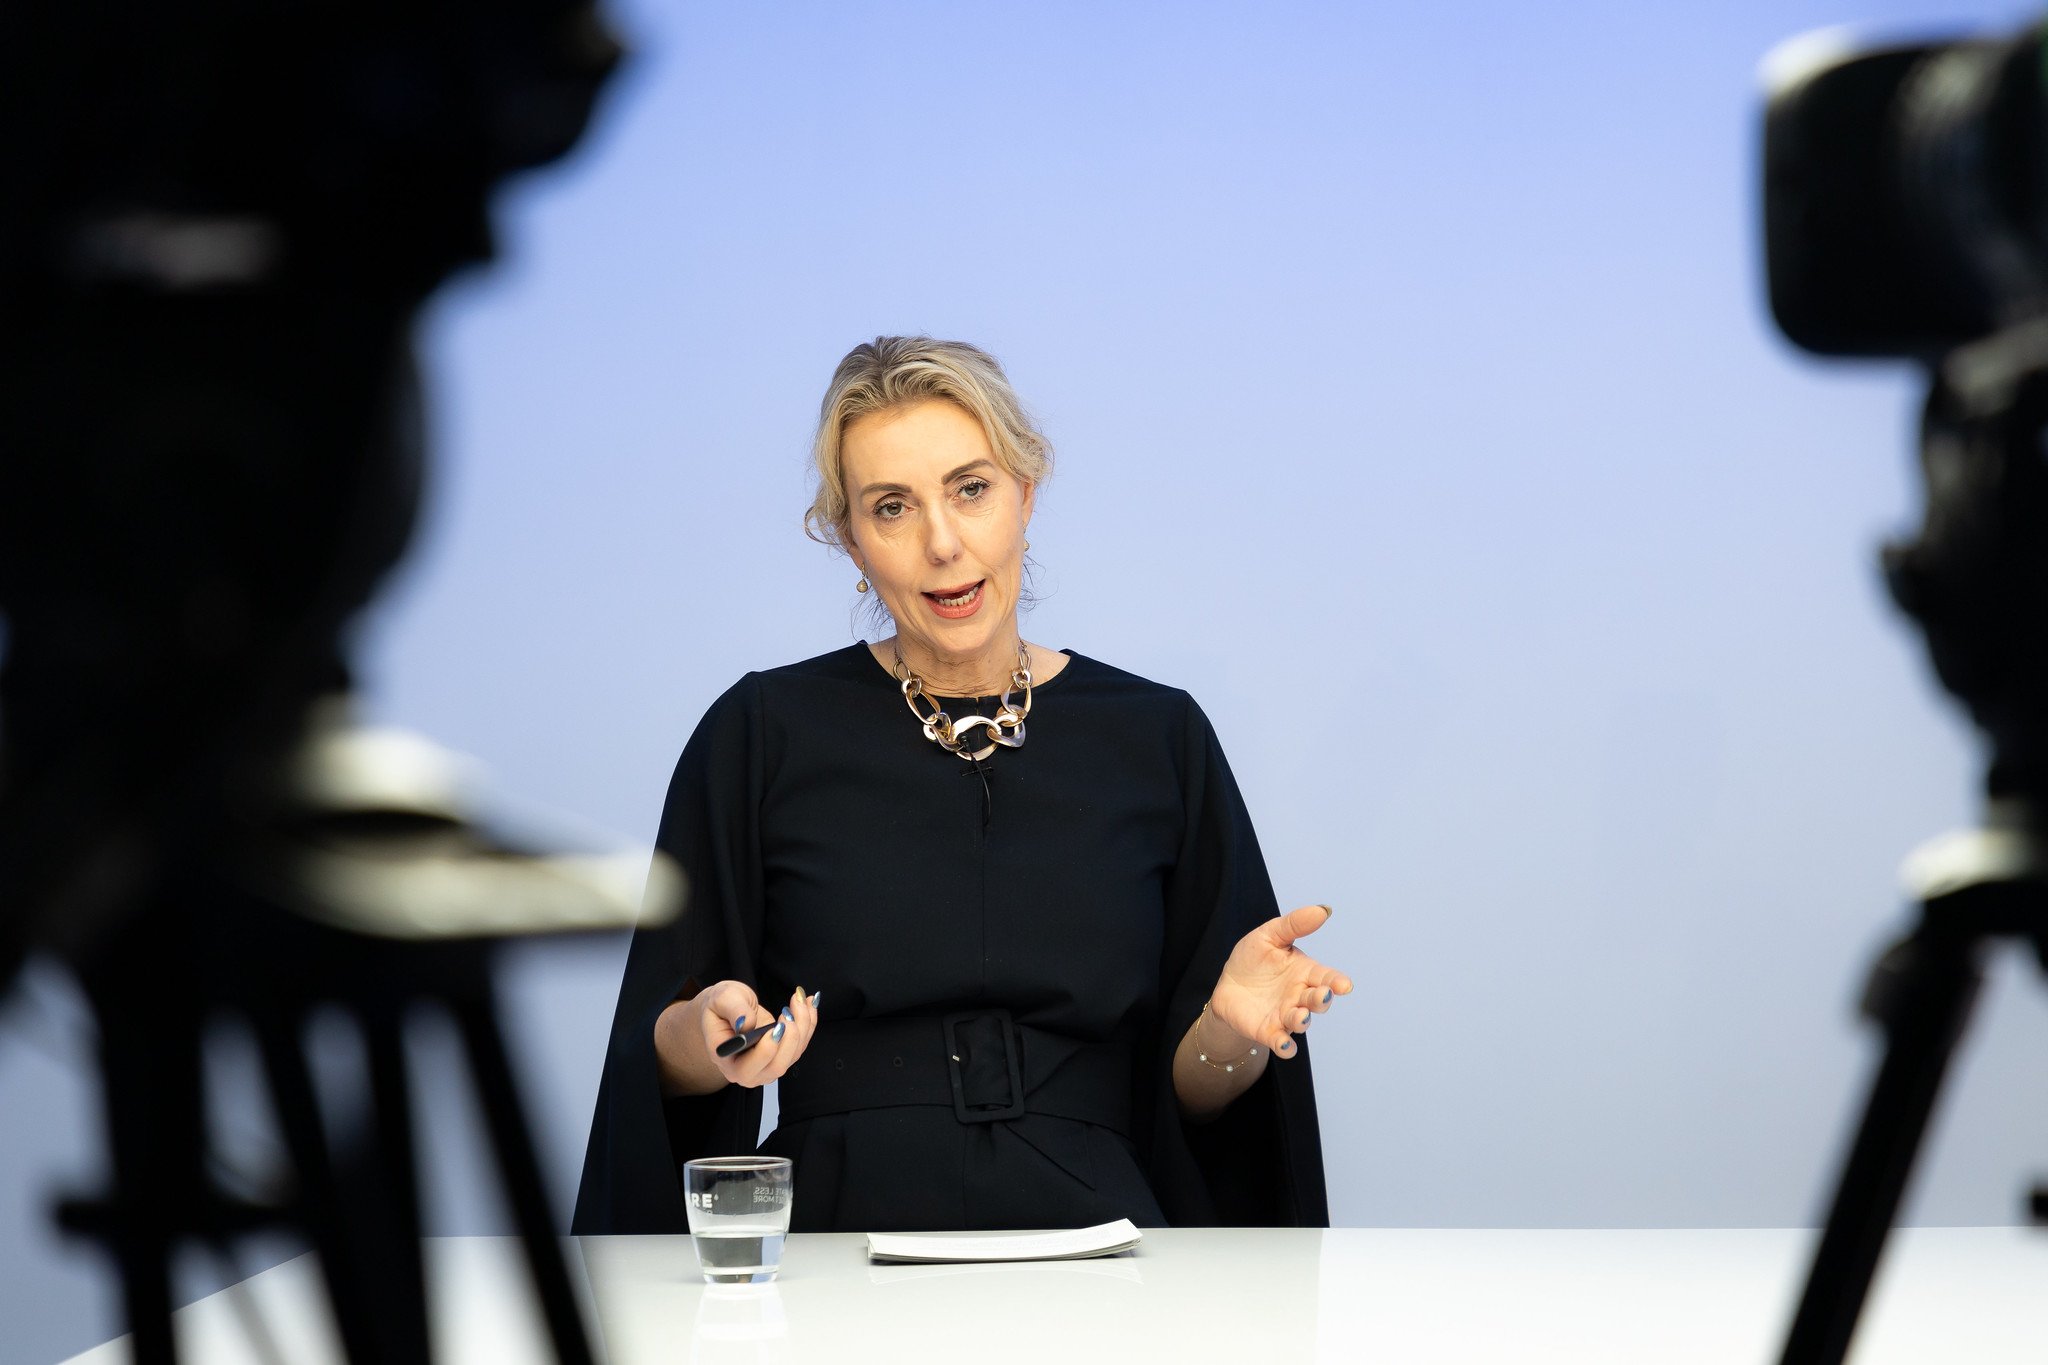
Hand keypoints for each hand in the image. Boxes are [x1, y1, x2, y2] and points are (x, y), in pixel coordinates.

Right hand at [690, 980, 819, 1088]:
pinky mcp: (781, 1055)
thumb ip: (733, 1010)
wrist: (726, 1008)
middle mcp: (748, 1070)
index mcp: (726, 1061)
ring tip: (799, 998)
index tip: (777, 1026)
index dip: (766, 1050)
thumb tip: (746, 1023)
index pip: (747, 1068)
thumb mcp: (721, 999)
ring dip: (803, 1025)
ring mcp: (767, 1065)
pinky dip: (809, 1022)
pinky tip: (810, 1003)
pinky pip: (801, 1044)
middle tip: (788, 1012)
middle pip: (776, 1067)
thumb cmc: (719, 1006)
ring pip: (793, 1055)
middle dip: (790, 1039)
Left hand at [1208, 904, 1350, 1057]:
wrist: (1228, 985)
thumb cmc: (1253, 959)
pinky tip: (1284, 1046)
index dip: (1336, 981)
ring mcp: (1285, 1016)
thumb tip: (1322, 910)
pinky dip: (1285, 1047)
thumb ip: (1294, 925)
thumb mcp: (1269, 936)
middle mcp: (1300, 996)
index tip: (1344, 985)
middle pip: (1316, 1001)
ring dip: (1301, 1021)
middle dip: (1320, 1000)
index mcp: (1304, 972)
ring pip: (1300, 1022)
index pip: (1326, 977)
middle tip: (1320, 996)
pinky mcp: (1268, 1032)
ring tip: (1298, 1016)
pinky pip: (1282, 1043)